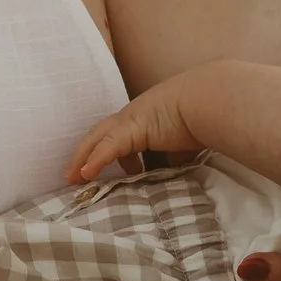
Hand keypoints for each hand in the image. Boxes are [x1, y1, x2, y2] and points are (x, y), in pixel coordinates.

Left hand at [67, 71, 212, 183]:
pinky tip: (86, 174)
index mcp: (143, 119)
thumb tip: (172, 166)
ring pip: (98, 140)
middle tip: (73, 176)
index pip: (117, 135)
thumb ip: (173, 154)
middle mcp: (133, 116)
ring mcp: (130, 119)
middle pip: (99, 135)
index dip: (106, 152)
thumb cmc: (201, 118)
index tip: (100, 172)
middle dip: (84, 155)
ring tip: (76, 179)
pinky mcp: (131, 127)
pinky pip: (108, 147)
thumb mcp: (183, 141)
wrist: (207, 101)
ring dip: (84, 159)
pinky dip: (95, 161)